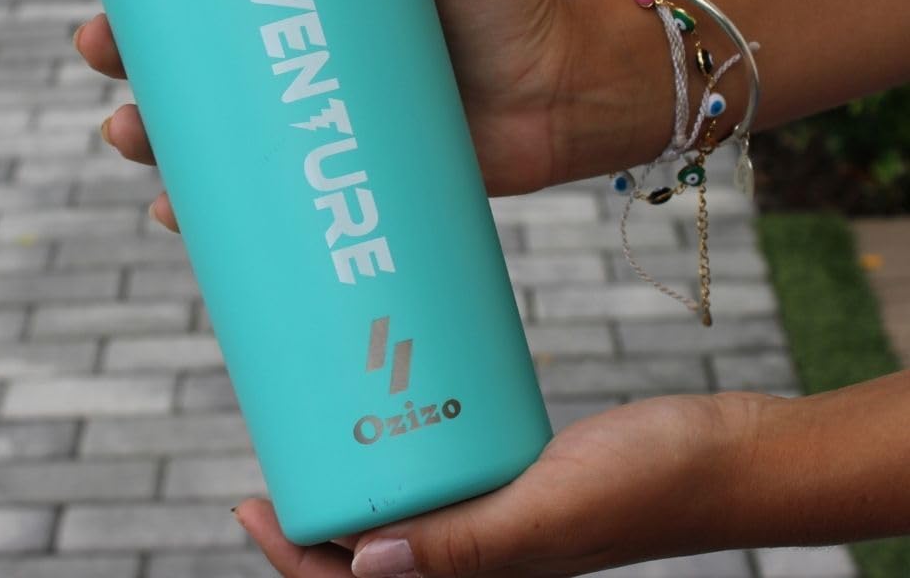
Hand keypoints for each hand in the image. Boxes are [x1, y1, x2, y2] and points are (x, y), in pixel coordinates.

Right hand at [74, 0, 577, 228]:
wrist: (555, 94)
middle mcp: (287, 40)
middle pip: (182, 44)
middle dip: (125, 46)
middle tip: (100, 44)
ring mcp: (301, 106)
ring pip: (199, 121)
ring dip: (146, 130)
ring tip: (126, 134)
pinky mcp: (323, 164)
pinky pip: (247, 191)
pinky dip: (201, 205)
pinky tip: (169, 211)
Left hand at [233, 391, 763, 576]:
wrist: (726, 454)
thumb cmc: (655, 484)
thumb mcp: (554, 509)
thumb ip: (468, 544)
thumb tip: (362, 568)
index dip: (296, 558)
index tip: (248, 502)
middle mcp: (484, 557)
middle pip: (374, 554)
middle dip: (316, 520)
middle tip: (275, 456)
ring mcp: (502, 520)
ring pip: (408, 514)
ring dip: (360, 482)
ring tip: (322, 428)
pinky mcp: (520, 481)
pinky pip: (448, 477)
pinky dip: (410, 454)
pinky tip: (398, 412)